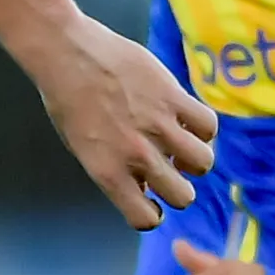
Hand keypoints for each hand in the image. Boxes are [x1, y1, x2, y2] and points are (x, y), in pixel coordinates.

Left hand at [35, 20, 216, 229]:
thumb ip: (114, 173)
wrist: (67, 55)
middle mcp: (136, 155)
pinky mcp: (173, 97)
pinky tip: (188, 121)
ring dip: (195, 159)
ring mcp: (157, 126)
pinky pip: (208, 125)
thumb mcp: (83, 149)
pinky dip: (203, 128)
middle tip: (170, 171)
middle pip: (183, 195)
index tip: (151, 200)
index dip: (152, 213)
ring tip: (181, 145)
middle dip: (179, 188)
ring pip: (202, 162)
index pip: (145, 218)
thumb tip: (144, 190)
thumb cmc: (68, 101)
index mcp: (108, 173)